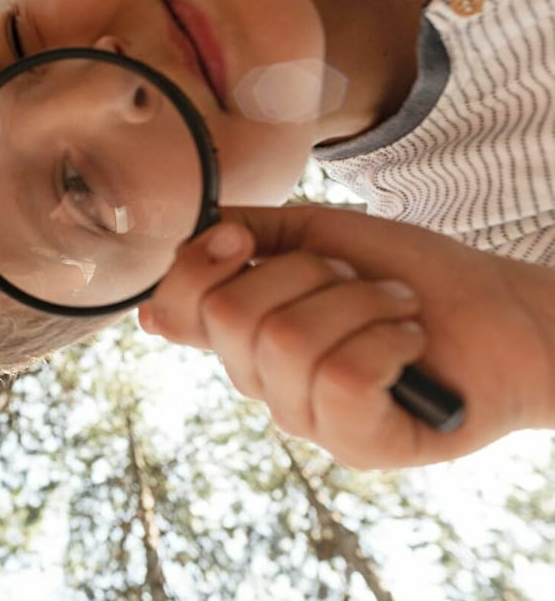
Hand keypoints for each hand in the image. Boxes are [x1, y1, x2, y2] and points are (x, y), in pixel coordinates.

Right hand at [139, 206, 554, 467]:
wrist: (505, 311)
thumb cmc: (414, 275)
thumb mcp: (323, 234)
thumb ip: (254, 232)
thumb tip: (200, 232)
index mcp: (245, 332)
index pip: (172, 311)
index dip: (194, 268)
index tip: (240, 240)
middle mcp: (262, 380)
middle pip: (230, 315)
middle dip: (307, 274)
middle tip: (357, 281)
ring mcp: (305, 418)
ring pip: (289, 342)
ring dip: (360, 304)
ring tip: (396, 310)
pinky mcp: (355, 444)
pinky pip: (341, 377)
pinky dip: (388, 342)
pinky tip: (410, 346)